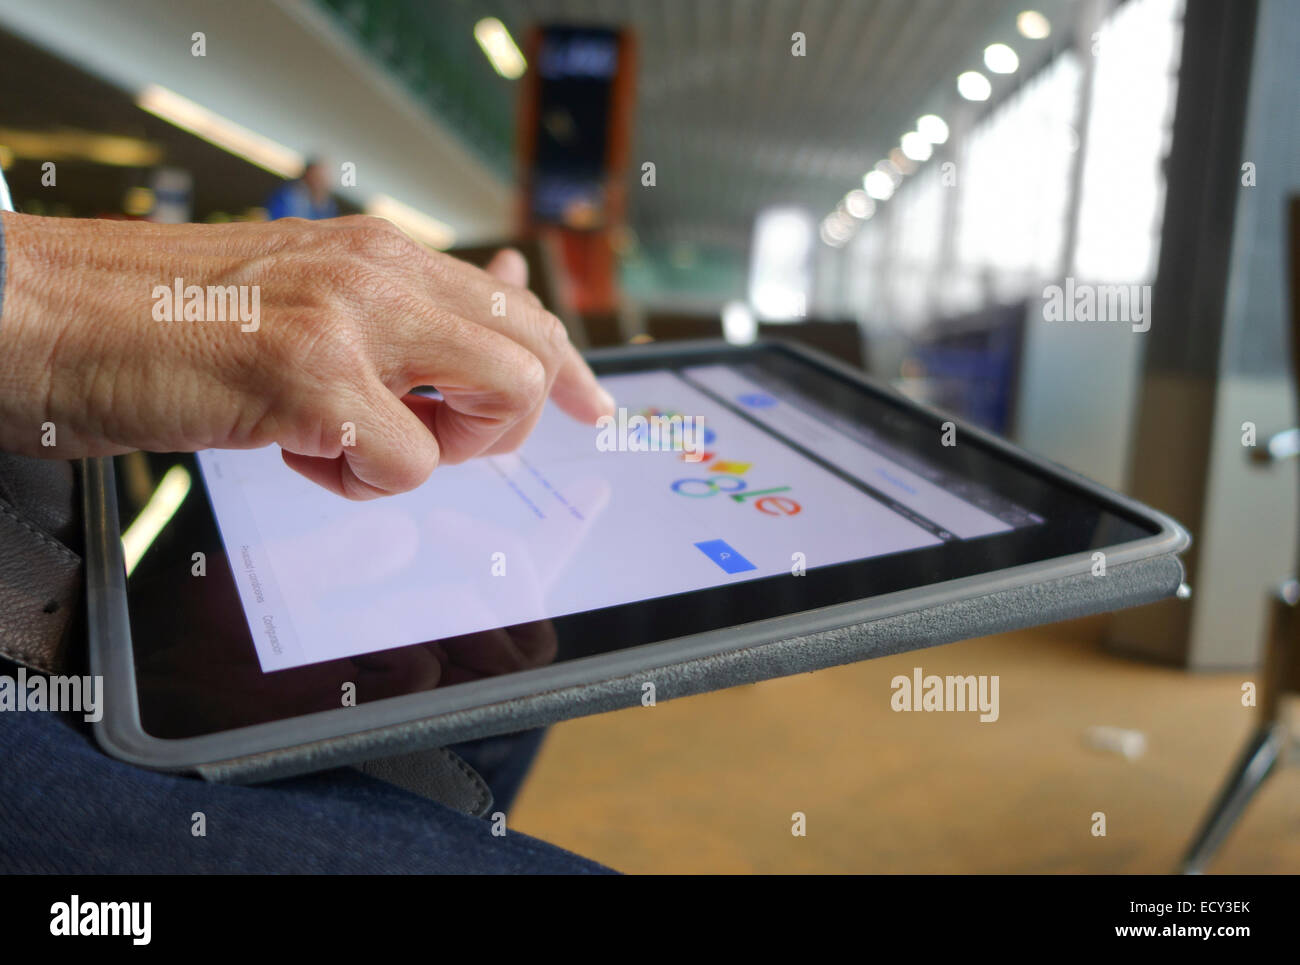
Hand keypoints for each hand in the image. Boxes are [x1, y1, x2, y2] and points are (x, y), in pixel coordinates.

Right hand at [0, 212, 613, 497]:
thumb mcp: (302, 299)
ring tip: (347, 441)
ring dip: (438, 450)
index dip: (566, 363)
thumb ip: (393, 317)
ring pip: (496, 401)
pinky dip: (361, 484)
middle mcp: (380, 272)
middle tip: (435, 439)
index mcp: (379, 253)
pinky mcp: (314, 378)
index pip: (517, 302)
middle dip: (501, 422)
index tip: (591, 405)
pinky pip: (410, 464)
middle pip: (530, 353)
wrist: (52, 315)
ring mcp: (352, 321)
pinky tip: (296, 454)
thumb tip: (486, 320)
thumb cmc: (169, 319)